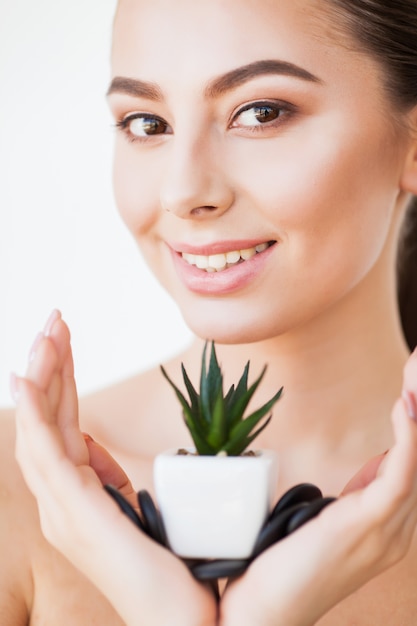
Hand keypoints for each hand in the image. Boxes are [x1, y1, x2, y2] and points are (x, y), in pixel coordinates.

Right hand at [13, 311, 216, 625]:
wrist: (190, 618)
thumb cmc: (173, 563)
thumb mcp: (138, 502)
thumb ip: (108, 474)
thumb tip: (91, 445)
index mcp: (79, 491)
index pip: (62, 421)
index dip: (61, 376)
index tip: (64, 334)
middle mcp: (64, 497)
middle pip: (48, 417)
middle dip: (49, 364)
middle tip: (53, 318)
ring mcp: (65, 506)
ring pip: (42, 426)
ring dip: (42, 375)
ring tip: (48, 330)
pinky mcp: (75, 512)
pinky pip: (44, 452)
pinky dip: (33, 411)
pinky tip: (26, 376)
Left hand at [220, 351, 416, 625]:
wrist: (262, 611)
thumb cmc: (284, 562)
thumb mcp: (330, 520)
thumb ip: (357, 495)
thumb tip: (376, 462)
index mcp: (386, 529)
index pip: (411, 471)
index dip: (414, 430)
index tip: (411, 393)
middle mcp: (395, 531)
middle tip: (415, 373)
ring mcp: (386, 532)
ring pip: (416, 464)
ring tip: (413, 381)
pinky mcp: (368, 525)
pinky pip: (400, 473)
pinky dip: (407, 437)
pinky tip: (403, 407)